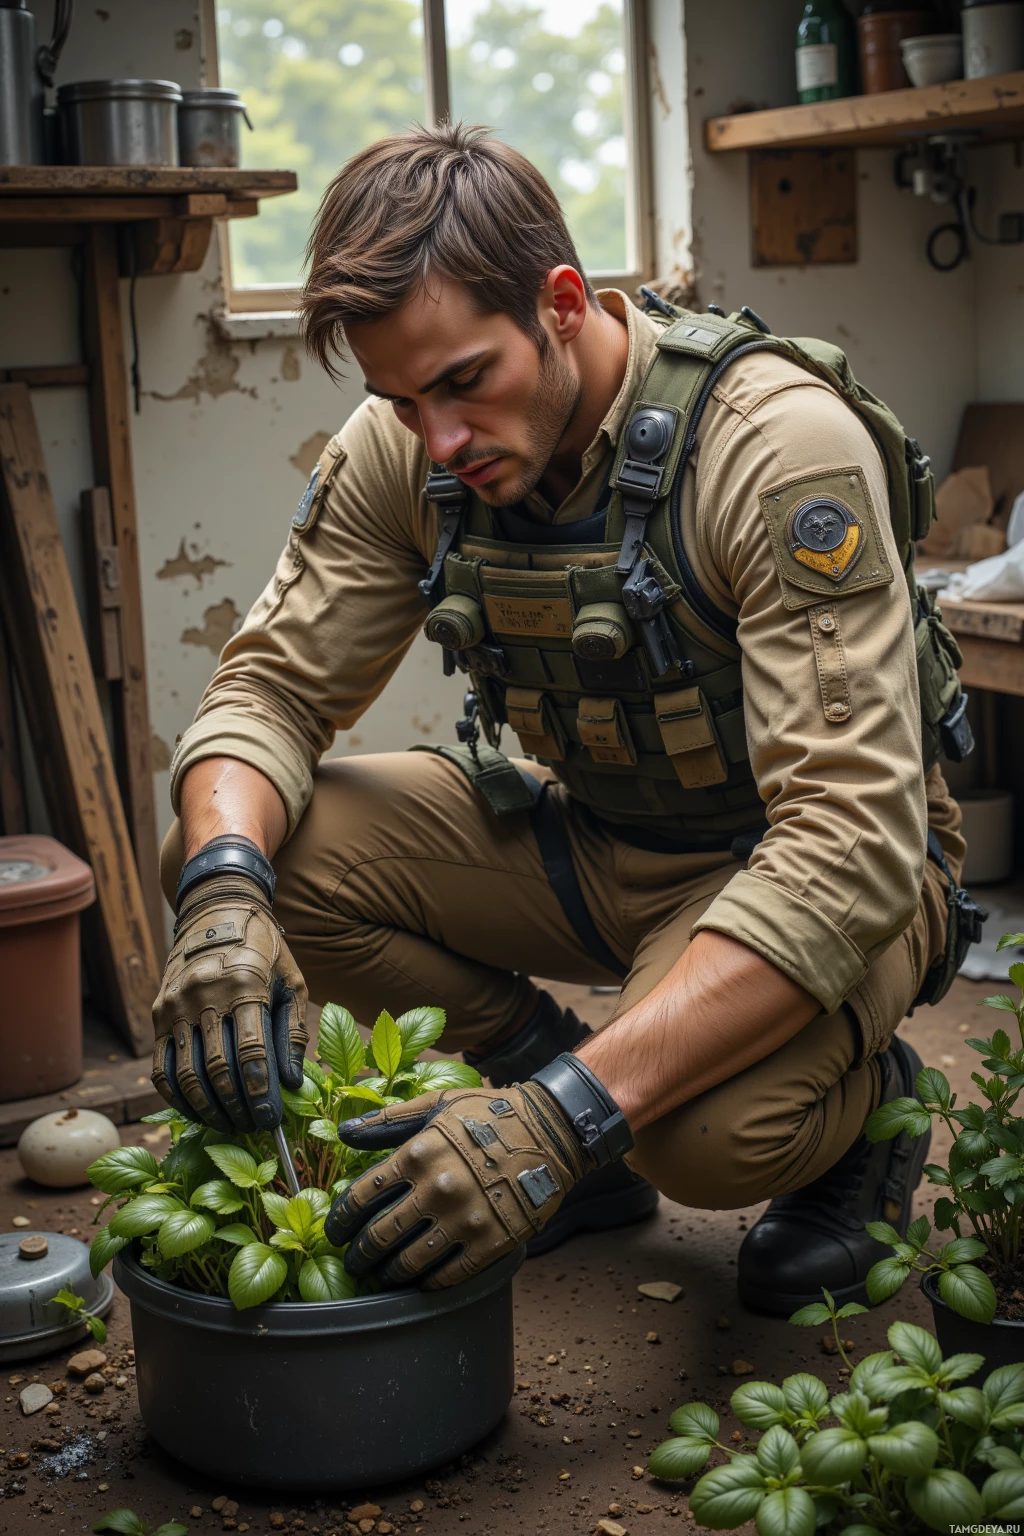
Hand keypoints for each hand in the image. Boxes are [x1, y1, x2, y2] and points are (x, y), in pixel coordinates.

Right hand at [151, 872, 307, 1130]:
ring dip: (207, 1108)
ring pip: (186, 1073)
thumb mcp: (291, 980)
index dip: (260, 1093)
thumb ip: (294, 1031)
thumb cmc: (264, 949)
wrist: (217, 910)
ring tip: (227, 1126)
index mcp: (244, 983)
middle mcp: (205, 994)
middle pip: (218, 1069)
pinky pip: (161, 1065)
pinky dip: (177, 1095)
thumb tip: (292, 1082)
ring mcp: (176, 1004)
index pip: (251, 1053)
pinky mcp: (158, 1012)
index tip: (270, 1119)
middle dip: (236, 1107)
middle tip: (252, 1129)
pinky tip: (196, 1111)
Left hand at [324, 1083, 592, 1288]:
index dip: (340, 1222)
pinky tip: (421, 1281)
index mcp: (416, 1154)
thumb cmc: (489, 1115)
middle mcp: (435, 1189)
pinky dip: (428, 1283)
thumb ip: (387, 1122)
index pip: (360, 1198)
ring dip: (390, 1274)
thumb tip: (343, 1132)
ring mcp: (463, 1219)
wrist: (551, 1131)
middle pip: (379, 1237)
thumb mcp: (436, 1106)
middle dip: (359, 1255)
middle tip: (355, 1262)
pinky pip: (448, 1276)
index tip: (336, 1233)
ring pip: (409, 1263)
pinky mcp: (490, 1242)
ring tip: (384, 1275)